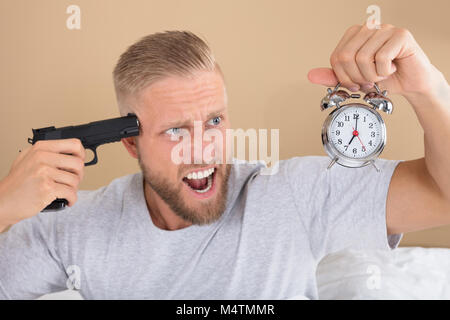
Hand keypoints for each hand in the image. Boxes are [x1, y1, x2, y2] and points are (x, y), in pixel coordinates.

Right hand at [0, 139, 84, 226]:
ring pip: (75, 180)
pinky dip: (72, 199)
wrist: (3, 201)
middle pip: (78, 163)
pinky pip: (71, 193)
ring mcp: (44, 172)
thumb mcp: (28, 159)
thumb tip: (71, 154)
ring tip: (65, 192)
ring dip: (74, 189)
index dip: (81, 155)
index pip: (74, 144)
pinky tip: (67, 200)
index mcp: (41, 148)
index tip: (80, 162)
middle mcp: (42, 158)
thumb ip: (47, 153)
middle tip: (72, 182)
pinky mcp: (47, 188)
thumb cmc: (17, 183)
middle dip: (79, 175)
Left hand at [307, 23, 444, 98]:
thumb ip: (332, 77)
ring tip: (381, 75)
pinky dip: (385, 72)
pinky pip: (382, 58)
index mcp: (354, 35)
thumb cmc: (385, 78)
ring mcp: (385, 29)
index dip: (344, 77)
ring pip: (363, 58)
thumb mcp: (354, 80)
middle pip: (347, 57)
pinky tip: (392, 68)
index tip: (356, 84)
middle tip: (369, 81)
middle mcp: (368, 28)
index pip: (336, 57)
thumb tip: (311, 75)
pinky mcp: (401, 34)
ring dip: (372, 76)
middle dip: (357, 77)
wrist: (411, 83)